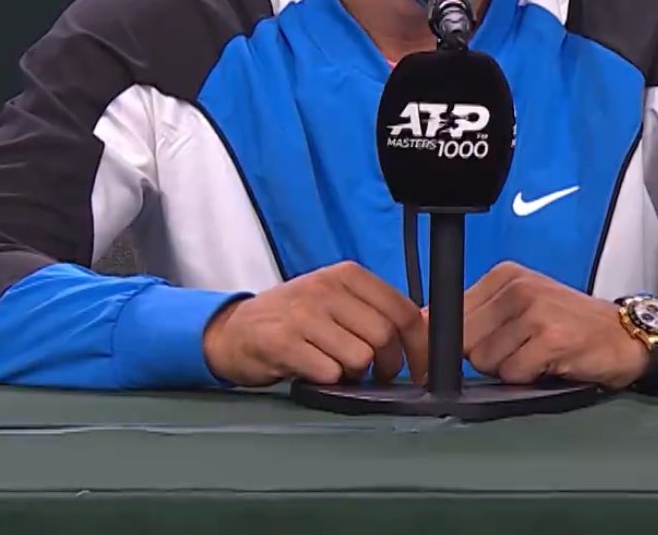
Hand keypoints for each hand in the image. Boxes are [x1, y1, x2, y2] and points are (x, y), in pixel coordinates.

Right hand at [202, 260, 427, 387]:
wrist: (234, 330)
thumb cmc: (293, 317)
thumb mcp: (335, 299)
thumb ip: (372, 311)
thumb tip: (422, 339)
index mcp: (347, 274)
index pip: (402, 309)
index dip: (420, 345)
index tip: (423, 367)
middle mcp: (327, 288)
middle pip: (384, 335)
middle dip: (388, 365)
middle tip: (376, 375)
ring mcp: (304, 313)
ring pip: (360, 357)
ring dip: (355, 375)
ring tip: (337, 368)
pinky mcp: (283, 342)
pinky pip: (328, 373)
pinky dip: (329, 382)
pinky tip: (315, 373)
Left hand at [462, 261, 650, 390]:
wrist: (621, 336)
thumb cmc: (566, 324)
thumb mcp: (519, 306)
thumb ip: (475, 315)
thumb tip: (425, 328)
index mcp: (504, 275)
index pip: (450, 312)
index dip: (454, 341)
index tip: (475, 347)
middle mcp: (517, 286)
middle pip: (464, 341)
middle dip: (485, 357)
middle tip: (519, 350)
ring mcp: (534, 310)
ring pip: (486, 361)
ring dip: (509, 369)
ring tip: (536, 355)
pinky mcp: (551, 338)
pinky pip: (513, 374)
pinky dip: (528, 379)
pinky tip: (548, 364)